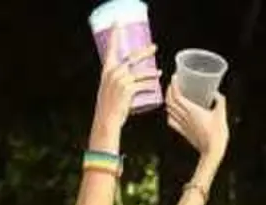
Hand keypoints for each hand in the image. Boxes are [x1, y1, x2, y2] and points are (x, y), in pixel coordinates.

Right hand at [91, 29, 161, 144]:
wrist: (106, 120)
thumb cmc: (108, 107)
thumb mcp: (108, 89)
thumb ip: (116, 80)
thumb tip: (128, 77)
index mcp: (107, 69)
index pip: (111, 47)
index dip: (115, 34)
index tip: (118, 22)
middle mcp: (114, 72)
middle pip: (133, 56)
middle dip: (146, 51)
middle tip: (154, 47)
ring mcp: (121, 80)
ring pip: (142, 71)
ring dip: (152, 71)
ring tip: (159, 72)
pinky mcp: (129, 89)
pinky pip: (144, 84)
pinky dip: (151, 84)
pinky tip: (156, 83)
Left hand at [166, 80, 228, 158]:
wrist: (212, 151)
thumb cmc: (217, 133)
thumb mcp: (221, 113)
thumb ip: (219, 100)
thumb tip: (216, 93)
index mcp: (192, 110)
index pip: (177, 95)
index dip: (173, 85)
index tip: (175, 77)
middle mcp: (184, 117)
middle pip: (170, 101)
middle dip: (169, 90)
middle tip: (173, 83)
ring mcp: (182, 125)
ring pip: (169, 110)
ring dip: (168, 100)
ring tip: (171, 94)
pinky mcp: (183, 132)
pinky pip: (171, 121)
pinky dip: (169, 113)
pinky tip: (172, 111)